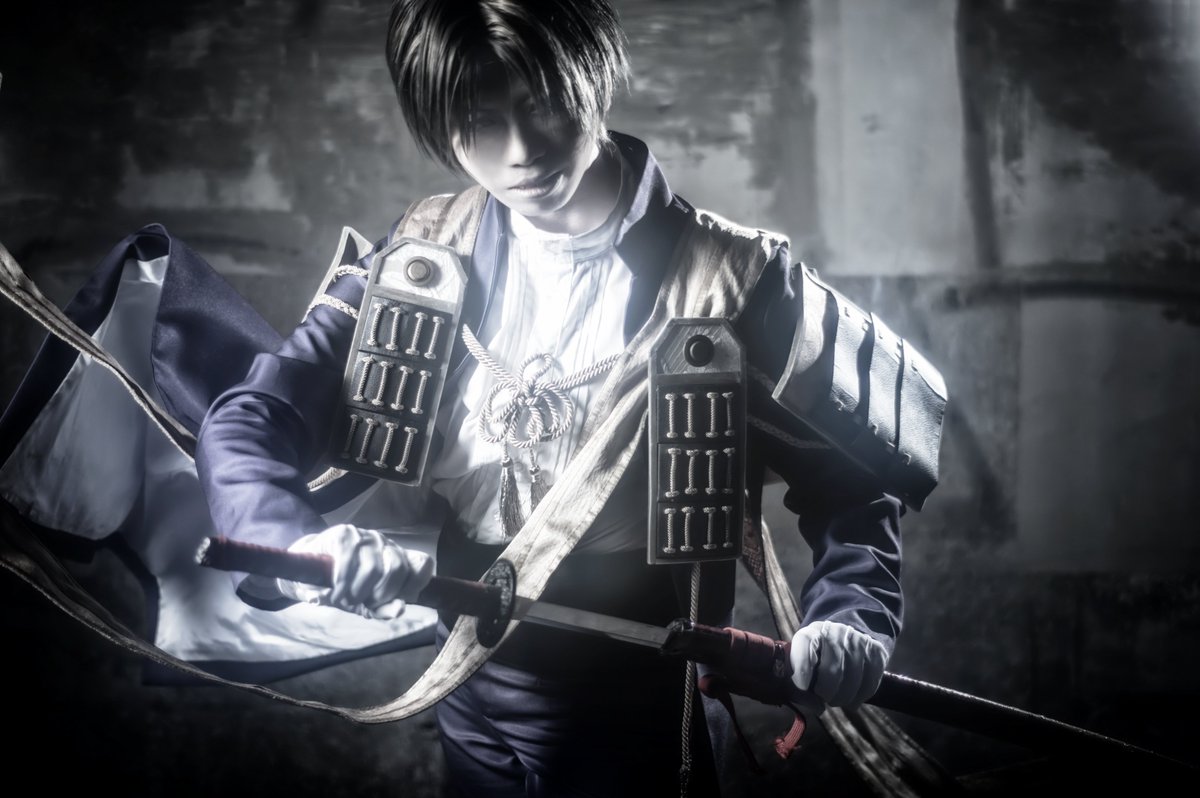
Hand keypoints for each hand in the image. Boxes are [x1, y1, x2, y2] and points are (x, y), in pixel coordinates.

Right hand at [277, 523, 433, 619]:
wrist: (304, 571)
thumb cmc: (340, 588)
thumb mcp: (363, 603)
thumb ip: (383, 609)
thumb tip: (399, 609)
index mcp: (397, 557)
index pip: (422, 564)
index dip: (414, 585)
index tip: (395, 601)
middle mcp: (385, 543)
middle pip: (398, 567)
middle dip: (381, 594)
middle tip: (363, 604)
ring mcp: (365, 536)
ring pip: (373, 568)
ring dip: (357, 592)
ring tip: (345, 600)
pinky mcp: (344, 535)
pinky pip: (349, 563)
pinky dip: (342, 585)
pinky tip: (334, 593)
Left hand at [789, 620, 887, 707]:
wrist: (847, 636)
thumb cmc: (818, 655)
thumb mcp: (804, 660)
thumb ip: (801, 683)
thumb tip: (816, 708)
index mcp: (813, 632)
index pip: (806, 645)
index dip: (802, 669)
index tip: (803, 687)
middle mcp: (837, 632)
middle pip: (833, 669)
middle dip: (826, 692)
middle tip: (823, 698)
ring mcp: (860, 640)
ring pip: (853, 679)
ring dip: (843, 698)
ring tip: (835, 700)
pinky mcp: (877, 652)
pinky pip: (870, 683)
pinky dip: (859, 697)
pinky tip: (851, 701)